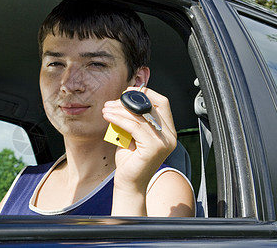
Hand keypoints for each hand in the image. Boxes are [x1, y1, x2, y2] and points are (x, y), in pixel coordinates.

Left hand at [102, 86, 176, 211]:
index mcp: (168, 130)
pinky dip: (119, 119)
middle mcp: (170, 136)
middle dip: (128, 101)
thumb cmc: (130, 160)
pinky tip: (108, 117)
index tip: (127, 92)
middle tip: (111, 103)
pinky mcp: (154, 148)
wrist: (129, 183)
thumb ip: (133, 119)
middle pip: (151, 106)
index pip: (162, 103)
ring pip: (140, 116)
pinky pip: (135, 126)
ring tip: (106, 110)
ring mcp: (164, 142)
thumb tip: (123, 101)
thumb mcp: (132, 134)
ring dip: (120, 110)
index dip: (146, 93)